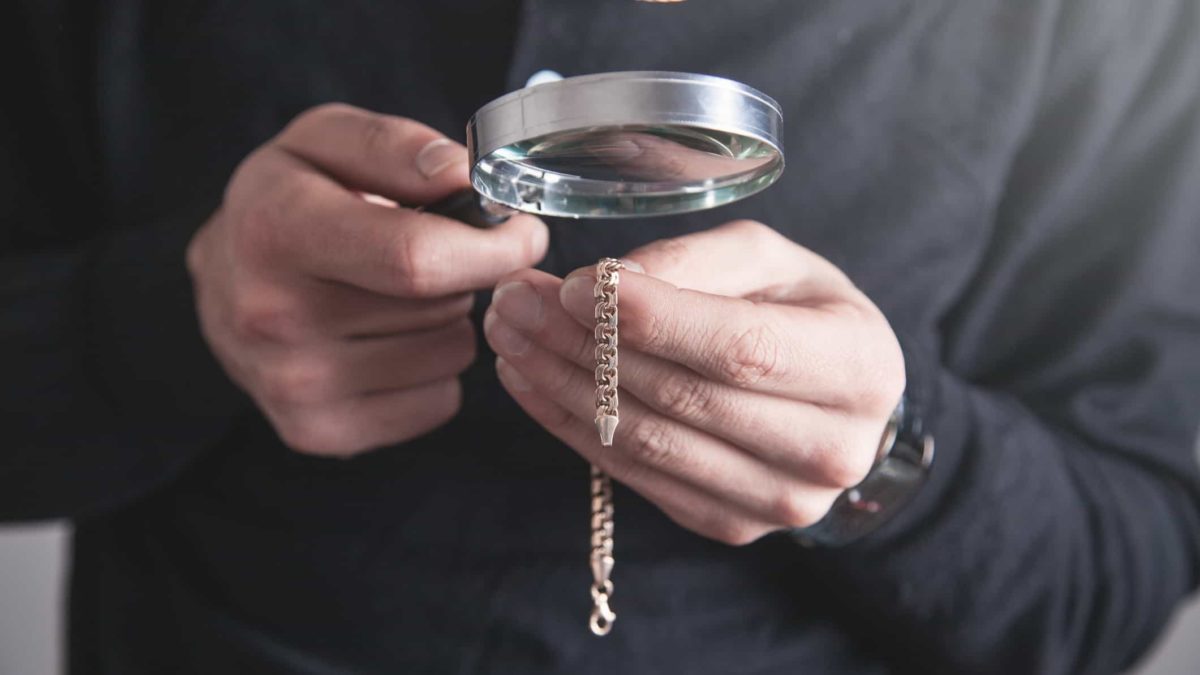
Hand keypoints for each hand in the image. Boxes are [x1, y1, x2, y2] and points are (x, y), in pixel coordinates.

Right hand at [187, 103, 547, 455]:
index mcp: (276, 230)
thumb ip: (395, 147)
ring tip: (391, 295)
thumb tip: (462, 174)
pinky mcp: (318, 432)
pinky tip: (385, 341)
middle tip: (419, 252)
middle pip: (441, 302)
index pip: (416, 258)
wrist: (223, 279)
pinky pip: (439, 400)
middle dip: (459, 270)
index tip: (523, 232)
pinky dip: (431, 370)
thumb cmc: (286, 201)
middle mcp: (275, 317)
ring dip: (443, 320)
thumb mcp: (324, 142)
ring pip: (452, 352)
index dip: (492, 246)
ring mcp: (293, 386)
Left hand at [484, 221, 904, 544]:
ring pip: (648, 442)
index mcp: (859, 368)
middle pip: (684, 398)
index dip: (651, 319)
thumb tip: (607, 285)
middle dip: (584, 344)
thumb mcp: (771, 260)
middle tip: (515, 300)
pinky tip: (530, 380)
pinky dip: (570, 426)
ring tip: (509, 333)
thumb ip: (699, 260)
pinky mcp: (730, 524)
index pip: (741, 349)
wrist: (835, 397)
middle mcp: (830, 449)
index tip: (572, 285)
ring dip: (562, 385)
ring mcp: (779, 501)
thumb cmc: (802, 311)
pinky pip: (634, 476)